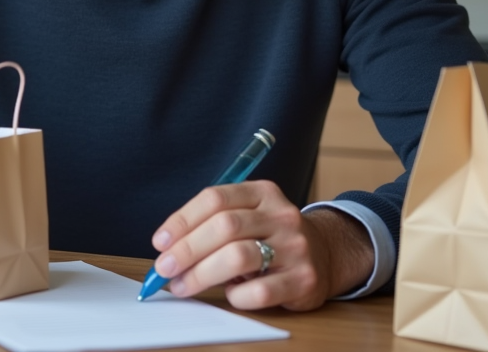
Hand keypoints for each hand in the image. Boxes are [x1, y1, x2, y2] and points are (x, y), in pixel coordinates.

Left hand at [150, 180, 373, 310]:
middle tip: (164, 268)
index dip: (182, 220)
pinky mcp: (304, 280)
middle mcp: (281, 215)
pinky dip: (236, 296)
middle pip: (224, 227)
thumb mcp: (249, 215)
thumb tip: (167, 248)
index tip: (160, 241)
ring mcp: (296, 247)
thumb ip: (212, 223)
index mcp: (263, 192)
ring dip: (201, 274)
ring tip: (183, 285)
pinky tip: (230, 294)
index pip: (215, 198)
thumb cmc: (271, 237)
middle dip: (187, 249)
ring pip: (238, 257)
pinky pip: (259, 291)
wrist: (326, 254)